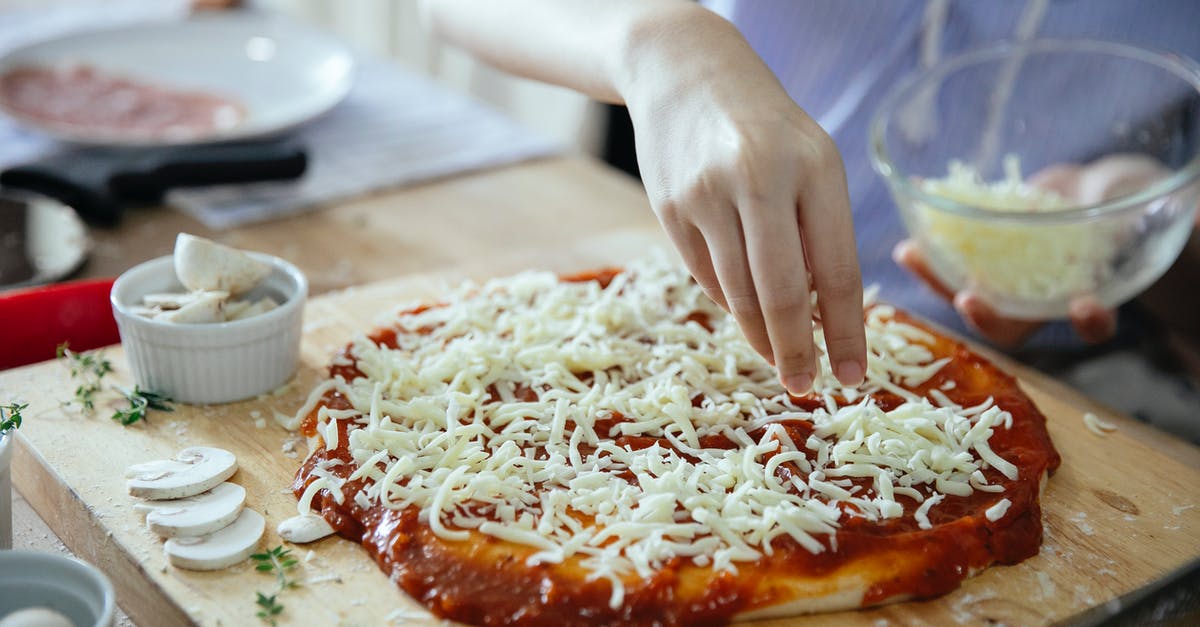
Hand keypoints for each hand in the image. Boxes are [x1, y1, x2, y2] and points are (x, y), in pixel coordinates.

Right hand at [623, 13, 864, 392]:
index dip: (845, 331)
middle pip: (780, 293)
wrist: (684, 71)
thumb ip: (819, 232)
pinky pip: (706, 276)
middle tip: (805, 386)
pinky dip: (730, 300)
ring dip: (761, 336)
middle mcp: (758, 179)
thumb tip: (819, 318)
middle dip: (795, 351)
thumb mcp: (812, 160)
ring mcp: (707, 195)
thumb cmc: (766, 126)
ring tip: (779, 358)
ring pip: (737, 293)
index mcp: (813, 167)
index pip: (836, 269)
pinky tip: (745, 305)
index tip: (851, 376)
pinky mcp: (670, 209)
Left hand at [895, 154, 1172, 347]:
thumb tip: (1189, 212)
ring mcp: (1009, 275)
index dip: (1088, 321)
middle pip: (1012, 319)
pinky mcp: (986, 248)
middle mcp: (1042, 297)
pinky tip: (913, 197)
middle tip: (967, 296)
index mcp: (1090, 295)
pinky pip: (954, 247)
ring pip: (971, 285)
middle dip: (985, 312)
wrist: (1099, 191)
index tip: (1085, 305)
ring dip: (939, 274)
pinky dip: (932, 229)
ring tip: (911, 253)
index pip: (1091, 324)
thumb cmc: (1131, 201)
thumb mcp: (1141, 205)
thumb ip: (1151, 214)